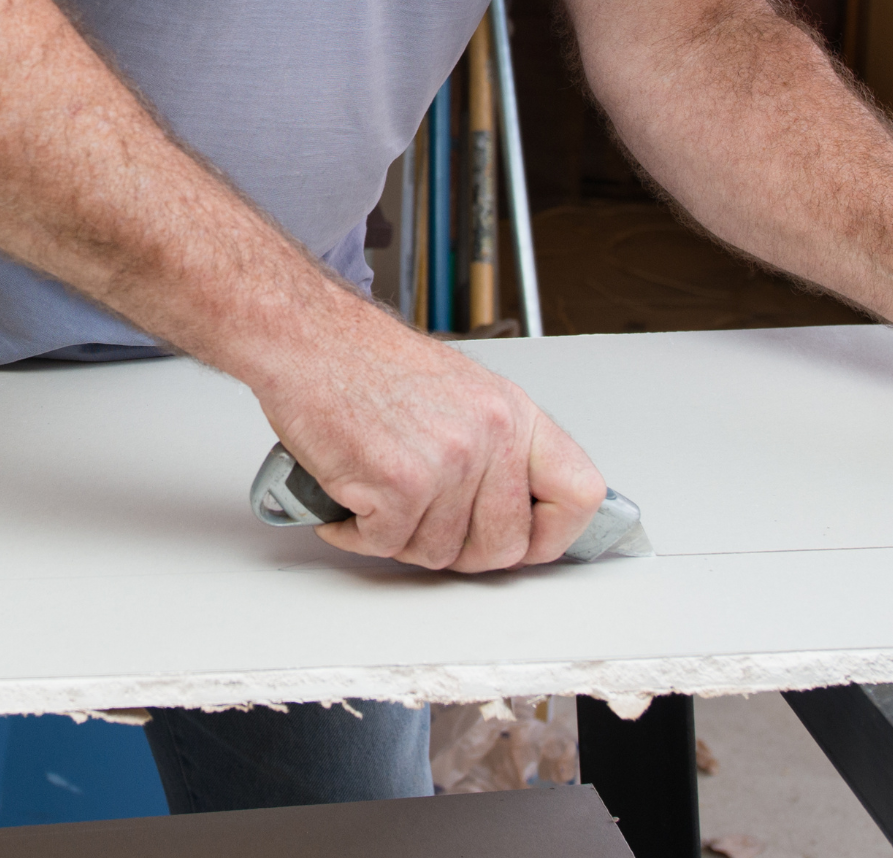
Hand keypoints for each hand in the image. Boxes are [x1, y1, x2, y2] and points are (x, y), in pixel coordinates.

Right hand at [249, 287, 606, 570]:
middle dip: (463, 552)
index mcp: (516, 414)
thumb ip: (501, 451)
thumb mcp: (467, 394)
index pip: (580, 494)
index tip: (527, 543)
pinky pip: (386, 545)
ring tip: (381, 497)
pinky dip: (359, 534)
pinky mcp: (398, 484)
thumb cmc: (375, 363)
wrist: (312, 339)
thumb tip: (520, 513)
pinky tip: (352, 499)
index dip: (554, 534)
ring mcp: (448, 462)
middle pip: (505, 546)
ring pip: (440, 553)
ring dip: (401, 538)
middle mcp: (491, 436)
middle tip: (427, 527)